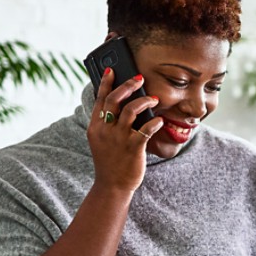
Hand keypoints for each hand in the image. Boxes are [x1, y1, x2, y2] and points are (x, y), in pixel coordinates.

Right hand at [87, 67, 162, 193]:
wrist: (112, 186)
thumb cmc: (110, 162)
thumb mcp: (101, 141)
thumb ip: (107, 124)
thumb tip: (123, 105)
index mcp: (95, 126)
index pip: (100, 99)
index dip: (106, 83)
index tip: (112, 69)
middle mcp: (105, 130)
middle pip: (114, 99)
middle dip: (127, 85)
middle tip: (139, 78)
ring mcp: (118, 139)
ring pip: (131, 111)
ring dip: (144, 101)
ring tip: (154, 99)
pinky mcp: (133, 147)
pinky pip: (146, 129)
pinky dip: (154, 122)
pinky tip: (159, 120)